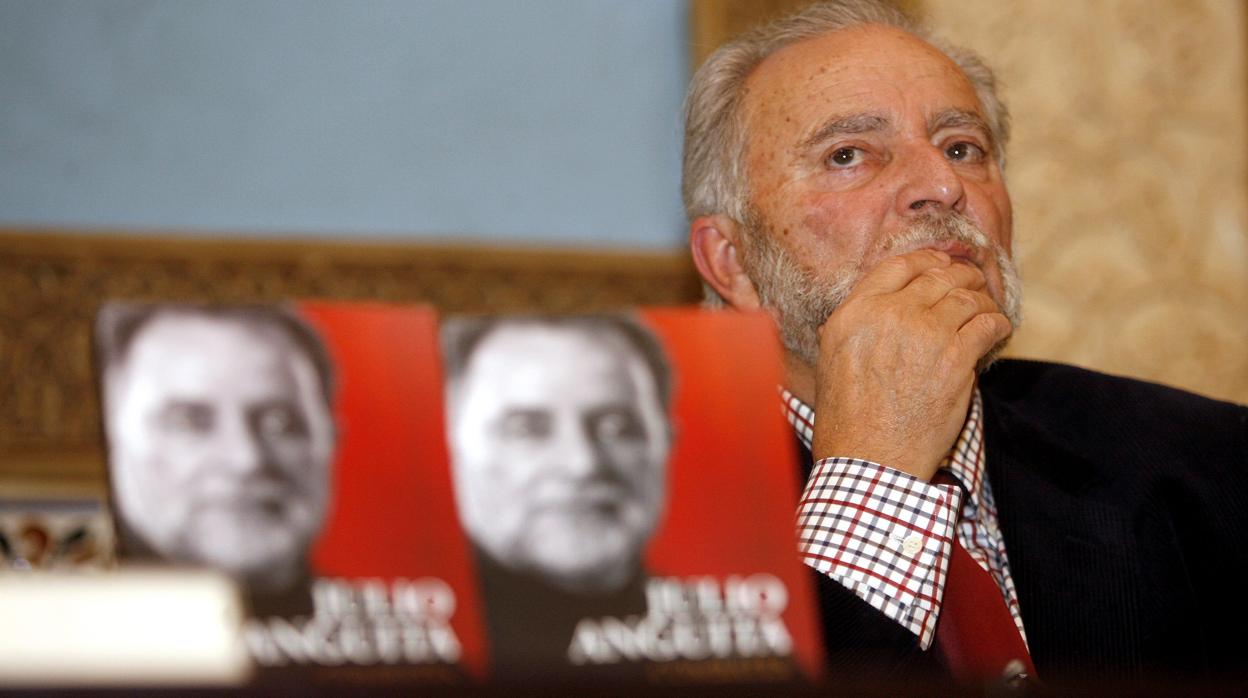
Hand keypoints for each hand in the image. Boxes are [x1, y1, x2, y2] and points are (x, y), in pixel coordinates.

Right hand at [810, 249, 1011, 480]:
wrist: (869, 460)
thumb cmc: (848, 422)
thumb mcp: (832, 361)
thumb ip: (854, 327)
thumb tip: (875, 310)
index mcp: (853, 313)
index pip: (897, 265)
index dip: (926, 260)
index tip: (939, 265)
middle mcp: (888, 315)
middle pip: (938, 275)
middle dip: (961, 276)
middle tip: (973, 283)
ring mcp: (924, 334)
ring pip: (967, 297)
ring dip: (983, 299)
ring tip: (988, 308)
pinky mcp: (956, 359)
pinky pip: (987, 324)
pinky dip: (997, 324)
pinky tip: (998, 330)